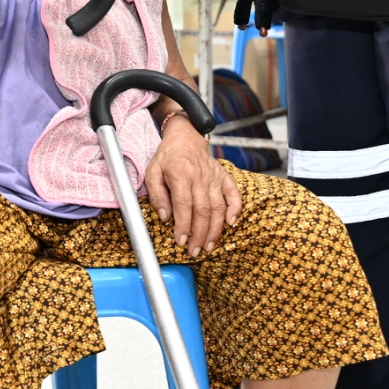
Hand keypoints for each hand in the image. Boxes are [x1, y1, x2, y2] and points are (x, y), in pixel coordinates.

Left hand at [142, 114, 240, 254]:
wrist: (186, 138)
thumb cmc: (167, 158)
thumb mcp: (152, 172)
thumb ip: (156, 195)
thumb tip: (165, 217)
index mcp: (181, 175)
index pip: (184, 205)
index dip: (183, 225)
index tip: (180, 241)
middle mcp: (200, 177)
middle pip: (203, 210)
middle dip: (199, 234)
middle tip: (195, 251)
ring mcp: (214, 177)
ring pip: (218, 207)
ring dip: (215, 229)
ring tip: (209, 246)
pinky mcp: (224, 177)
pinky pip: (234, 194)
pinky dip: (235, 209)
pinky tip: (231, 224)